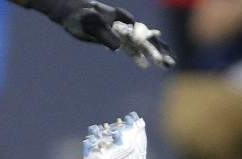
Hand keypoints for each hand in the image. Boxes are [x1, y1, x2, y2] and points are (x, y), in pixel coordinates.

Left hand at [31, 0, 173, 66]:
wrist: (70, 11)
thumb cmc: (80, 16)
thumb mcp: (90, 24)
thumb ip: (104, 35)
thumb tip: (117, 49)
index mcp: (121, 20)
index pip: (141, 33)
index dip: (151, 45)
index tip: (159, 57)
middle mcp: (124, 24)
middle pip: (146, 39)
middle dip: (159, 51)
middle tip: (171, 62)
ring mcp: (121, 31)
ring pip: (141, 44)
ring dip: (154, 54)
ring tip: (167, 64)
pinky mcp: (114, 38)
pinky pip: (130, 48)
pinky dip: (139, 55)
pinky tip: (146, 65)